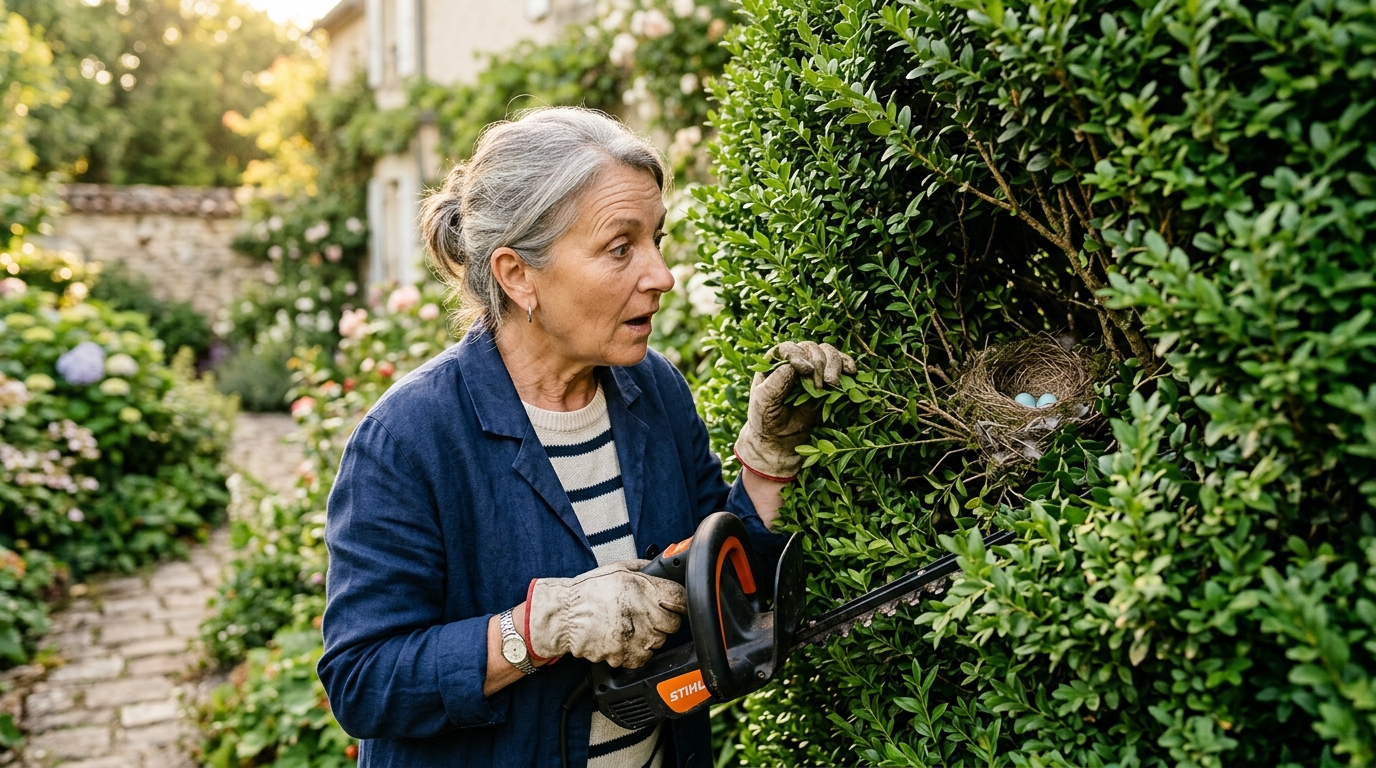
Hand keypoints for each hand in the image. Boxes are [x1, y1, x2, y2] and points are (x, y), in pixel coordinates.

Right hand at [526, 559, 685, 668]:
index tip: (674, 603)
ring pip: (660, 642)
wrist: (564, 615)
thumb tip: (663, 569)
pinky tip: (625, 639)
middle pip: (673, 624)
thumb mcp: (618, 568)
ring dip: (651, 636)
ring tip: (632, 626)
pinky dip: (637, 651)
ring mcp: (634, 636)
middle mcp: (641, 613)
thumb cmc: (589, 591)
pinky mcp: (624, 655)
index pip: (681, 599)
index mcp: (642, 587)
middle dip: (664, 619)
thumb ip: (645, 569)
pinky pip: (644, 658)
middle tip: (648, 615)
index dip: (678, 601)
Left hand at [734, 341, 856, 480]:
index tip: (805, 370)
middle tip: (820, 386)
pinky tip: (851, 372)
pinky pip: (841, 363)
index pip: (787, 349)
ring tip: (833, 384)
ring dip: (834, 364)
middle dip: (819, 364)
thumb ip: (773, 386)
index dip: (798, 355)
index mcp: (773, 364)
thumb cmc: (766, 421)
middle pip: (811, 349)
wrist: (782, 440)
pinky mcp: (828, 379)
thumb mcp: (762, 405)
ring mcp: (813, 369)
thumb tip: (790, 366)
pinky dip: (847, 364)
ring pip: (828, 353)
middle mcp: (794, 361)